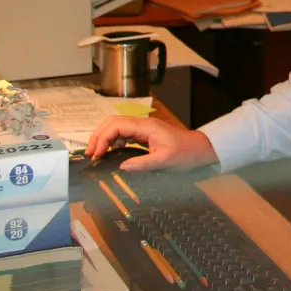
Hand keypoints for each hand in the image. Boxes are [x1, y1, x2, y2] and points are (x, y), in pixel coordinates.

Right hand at [84, 115, 218, 171]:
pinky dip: (112, 142)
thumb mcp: (165, 161)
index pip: (116, 125)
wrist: (199, 150)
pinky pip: (123, 135)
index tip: (96, 154)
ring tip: (96, 155)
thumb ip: (142, 164)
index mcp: (146, 126)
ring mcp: (143, 129)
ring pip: (116, 128)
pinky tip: (108, 153)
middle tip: (90, 154)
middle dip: (98, 136)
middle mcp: (142, 124)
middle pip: (113, 123)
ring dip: (104, 139)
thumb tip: (121, 168)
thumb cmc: (185, 154)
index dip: (103, 138)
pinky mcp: (144, 135)